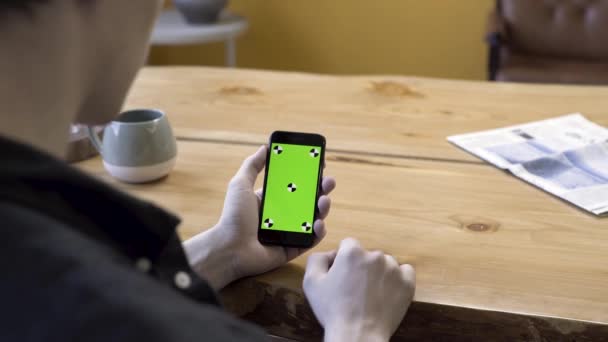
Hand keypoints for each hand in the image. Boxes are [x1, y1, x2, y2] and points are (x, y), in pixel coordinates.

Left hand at [184, 145, 335, 289]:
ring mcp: (289, 232)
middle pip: (309, 200)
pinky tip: (318, 224)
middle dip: (322, 189)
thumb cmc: (233, 217)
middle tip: (328, 182)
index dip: (308, 176)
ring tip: (324, 201)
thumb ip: (252, 165)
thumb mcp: (240, 185)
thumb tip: (265, 147)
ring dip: (323, 208)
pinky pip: (311, 239)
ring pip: (313, 218)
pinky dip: (318, 232)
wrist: (229, 248)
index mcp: (272, 200)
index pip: (295, 185)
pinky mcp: (293, 247)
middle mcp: (283, 215)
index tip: (319, 165)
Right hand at [303, 239, 414, 341]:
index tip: (342, 275)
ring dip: (379, 273)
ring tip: (370, 293)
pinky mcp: (407, 283)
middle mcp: (375, 255)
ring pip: (385, 263)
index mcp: (352, 252)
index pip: (348, 244)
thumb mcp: (311, 282)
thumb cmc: (334, 310)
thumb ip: (317, 258)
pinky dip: (397, 278)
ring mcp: (393, 269)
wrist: (358, 335)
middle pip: (367, 254)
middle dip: (361, 266)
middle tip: (354, 288)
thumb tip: (330, 254)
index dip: (343, 259)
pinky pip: (405, 271)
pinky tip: (388, 290)